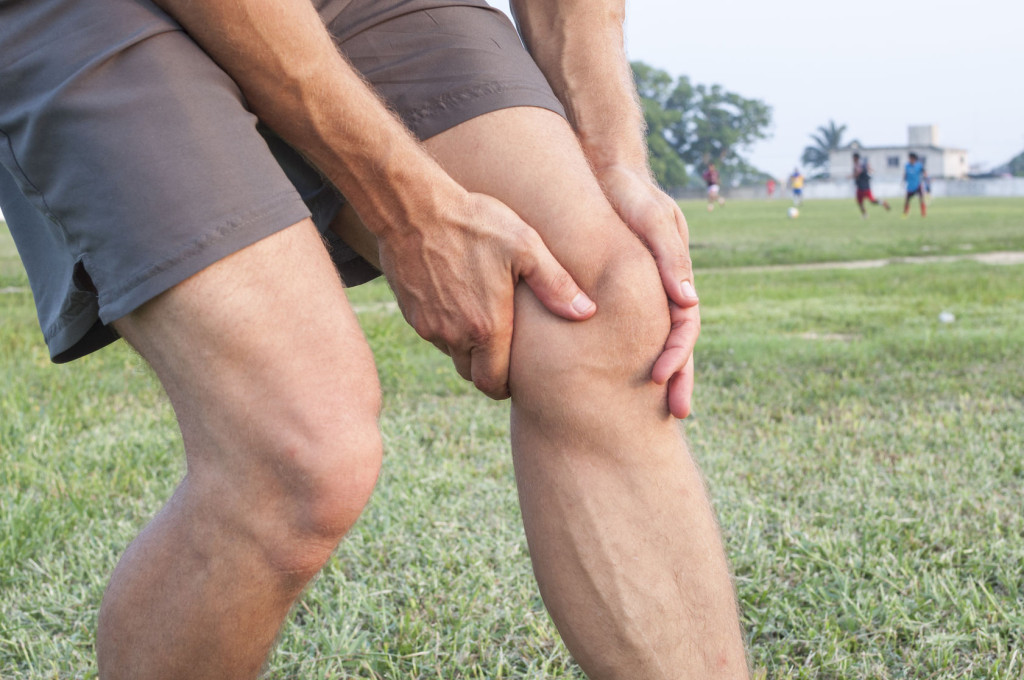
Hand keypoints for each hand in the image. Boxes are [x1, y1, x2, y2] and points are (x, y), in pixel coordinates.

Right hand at [375, 190, 595, 399]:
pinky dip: (447, 326)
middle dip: (489, 368)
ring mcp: (428, 326)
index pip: (494, 385)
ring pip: (452, 353)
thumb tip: (586, 312)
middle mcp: (454, 335)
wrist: (412, 209)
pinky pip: (433, 333)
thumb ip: (555, 284)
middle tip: (505, 345)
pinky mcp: (410, 313)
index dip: (506, 385)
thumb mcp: (524, 246)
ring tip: (483, 315)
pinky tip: (459, 298)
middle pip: (472, 374)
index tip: (516, 372)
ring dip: (467, 345)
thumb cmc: (474, 224)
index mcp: (486, 328)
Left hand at [594, 165, 699, 417]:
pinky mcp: (620, 294)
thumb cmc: (626, 192)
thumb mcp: (651, 215)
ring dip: (660, 372)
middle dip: (678, 377)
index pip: (684, 326)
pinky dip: (627, 353)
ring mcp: (645, 294)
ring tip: (655, 410)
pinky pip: (628, 329)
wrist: (601, 172)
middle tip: (676, 412)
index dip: (676, 354)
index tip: (659, 378)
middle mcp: (664, 290)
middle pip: (676, 342)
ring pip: (654, 340)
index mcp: (675, 277)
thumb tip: (687, 301)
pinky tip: (617, 379)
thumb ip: (669, 255)